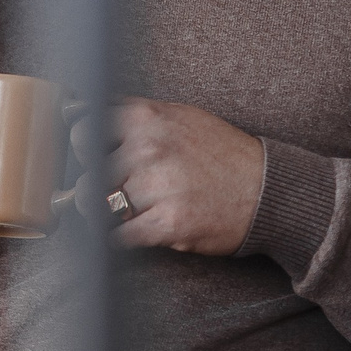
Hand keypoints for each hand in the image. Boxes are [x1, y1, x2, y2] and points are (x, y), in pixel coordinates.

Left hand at [70, 98, 264, 255]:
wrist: (267, 190)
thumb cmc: (221, 153)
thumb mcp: (180, 116)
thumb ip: (137, 116)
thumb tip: (87, 112)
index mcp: (147, 118)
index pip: (85, 129)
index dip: (83, 148)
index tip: (91, 158)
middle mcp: (148, 148)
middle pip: (88, 171)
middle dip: (94, 183)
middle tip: (111, 189)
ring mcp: (157, 187)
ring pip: (98, 205)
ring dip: (107, 212)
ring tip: (128, 210)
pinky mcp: (166, 224)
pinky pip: (118, 236)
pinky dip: (120, 238)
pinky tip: (136, 230)